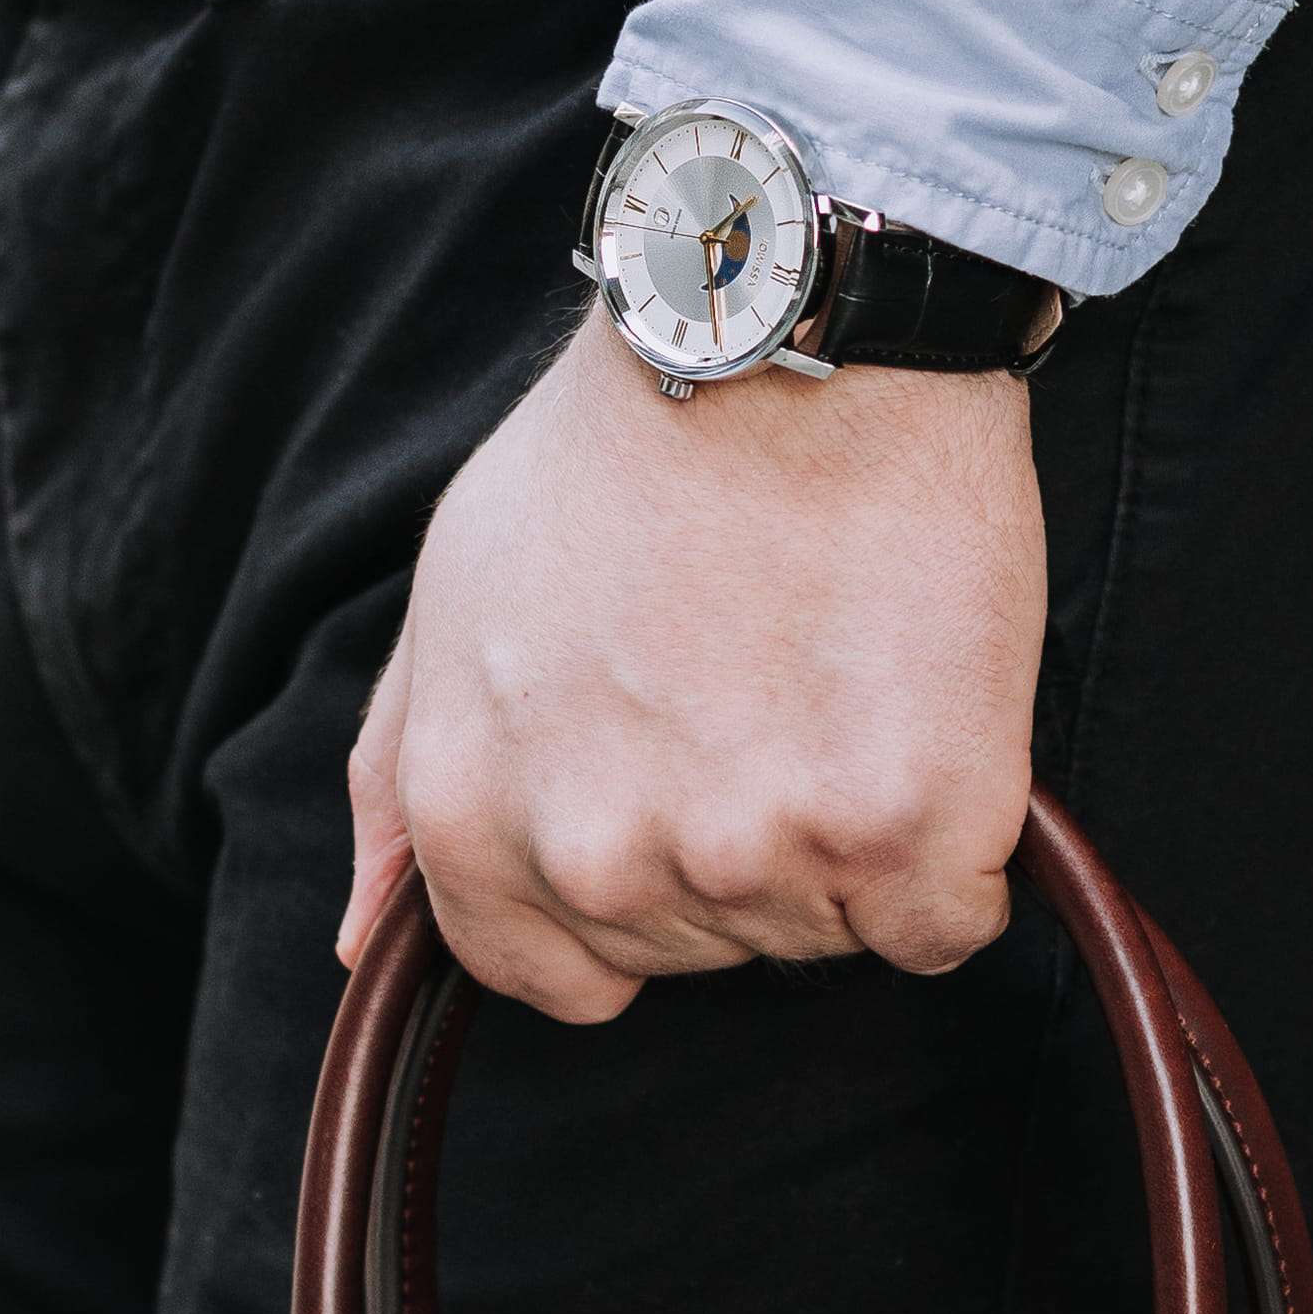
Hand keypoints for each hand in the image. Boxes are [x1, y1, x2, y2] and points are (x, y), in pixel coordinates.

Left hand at [339, 308, 1045, 1019]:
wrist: (791, 339)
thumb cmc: (622, 448)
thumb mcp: (450, 592)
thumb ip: (395, 781)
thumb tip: (357, 938)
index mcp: (476, 820)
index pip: (553, 974)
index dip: (627, 887)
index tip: (676, 782)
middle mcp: (603, 861)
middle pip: (706, 947)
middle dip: (739, 838)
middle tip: (764, 679)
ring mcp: (756, 855)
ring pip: (826, 929)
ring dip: (847, 831)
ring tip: (832, 664)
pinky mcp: (903, 830)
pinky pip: (945, 922)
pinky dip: (955, 845)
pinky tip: (923, 717)